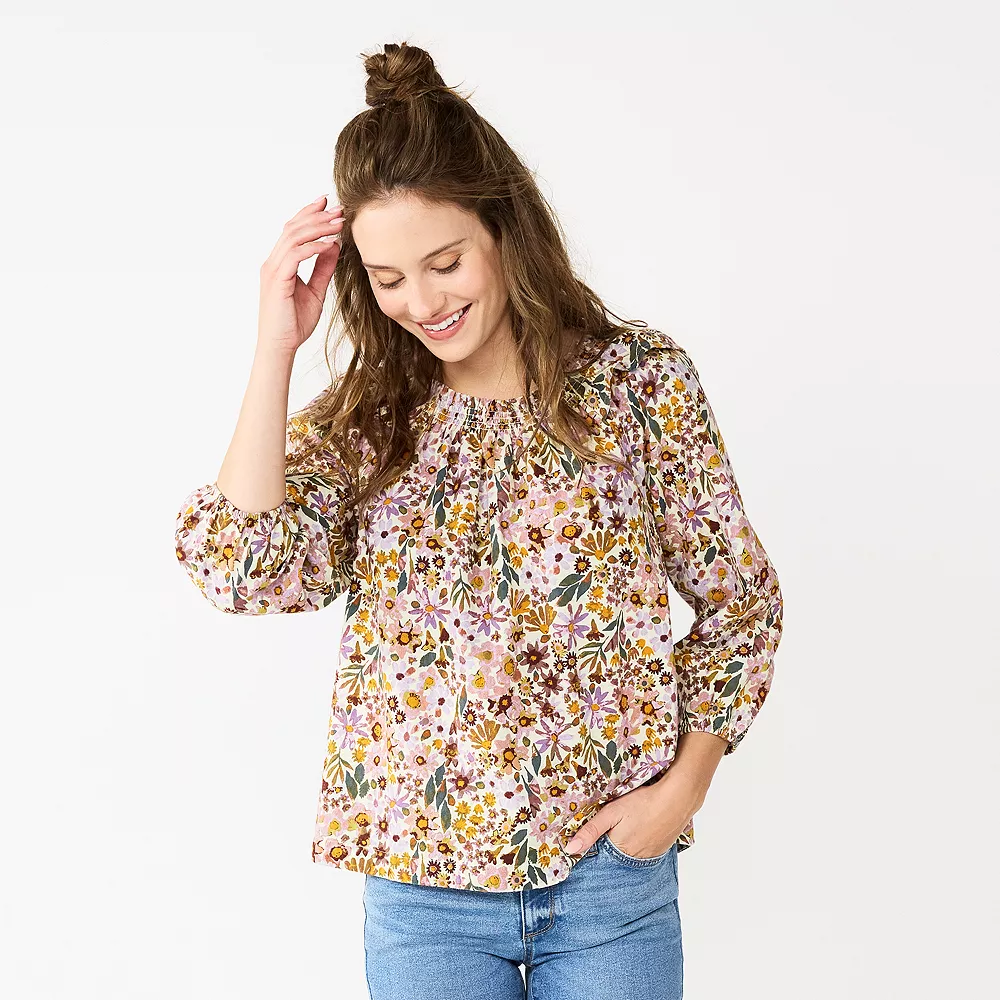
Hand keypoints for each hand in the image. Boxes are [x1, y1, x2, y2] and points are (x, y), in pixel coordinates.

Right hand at [257, 194, 346, 355]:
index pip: (293, 230)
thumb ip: (323, 269)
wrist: (280, 346)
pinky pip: (295, 256)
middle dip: (317, 215)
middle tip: (339, 209)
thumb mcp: (315, 291)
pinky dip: (313, 247)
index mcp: (280, 263)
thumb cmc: (294, 323)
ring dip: (318, 227)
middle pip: (293, 228)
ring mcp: (273, 270)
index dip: (309, 214)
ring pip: (294, 237)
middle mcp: (273, 263)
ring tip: (338, 222)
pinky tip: (329, 244)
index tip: (329, 204)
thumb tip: (334, 246)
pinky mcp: (277, 281)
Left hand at [563, 733, 726, 856]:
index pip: (600, 859)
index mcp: (620, 851)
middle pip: (616, 858)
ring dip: (624, 848)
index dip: (593, 851)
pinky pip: (645, 853)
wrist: (678, 797)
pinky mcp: (662, 850)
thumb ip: (590, 831)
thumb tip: (569, 850)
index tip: (587, 845)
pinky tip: (638, 831)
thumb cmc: (643, 802)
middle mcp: (636, 860)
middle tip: (608, 831)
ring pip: (630, 857)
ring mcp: (651, 856)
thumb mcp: (612, 812)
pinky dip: (638, 845)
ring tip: (624, 830)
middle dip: (608, 850)